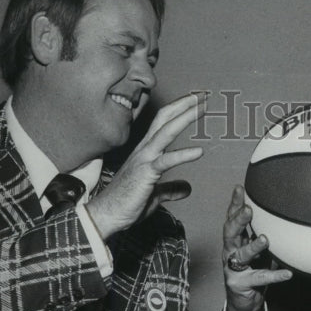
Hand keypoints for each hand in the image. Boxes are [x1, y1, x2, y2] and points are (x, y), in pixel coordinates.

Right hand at [86, 92, 207, 239]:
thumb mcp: (155, 194)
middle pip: (165, 119)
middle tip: (204, 95)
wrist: (106, 215)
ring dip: (185, 117)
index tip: (197, 102)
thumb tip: (187, 188)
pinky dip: (183, 155)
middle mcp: (144, 150)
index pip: (164, 123)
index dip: (180, 111)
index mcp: (146, 151)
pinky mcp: (145, 174)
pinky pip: (166, 161)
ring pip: (166, 132)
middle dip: (184, 104)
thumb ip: (171, 188)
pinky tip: (200, 151)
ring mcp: (144, 160)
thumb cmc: (126, 204)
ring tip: (203, 107)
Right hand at [223, 184, 291, 310]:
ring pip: (241, 255)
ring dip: (253, 246)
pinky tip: (287, 273)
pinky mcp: (239, 284)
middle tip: (248, 210)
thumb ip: (263, 235)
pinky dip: (275, 275)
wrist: (243, 302)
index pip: (231, 218)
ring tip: (265, 239)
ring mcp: (232, 269)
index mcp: (234, 241)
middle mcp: (230, 252)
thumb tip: (285, 216)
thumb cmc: (252, 271)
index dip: (234, 203)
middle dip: (238, 220)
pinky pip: (259, 278)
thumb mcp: (257, 250)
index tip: (240, 188)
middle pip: (230, 232)